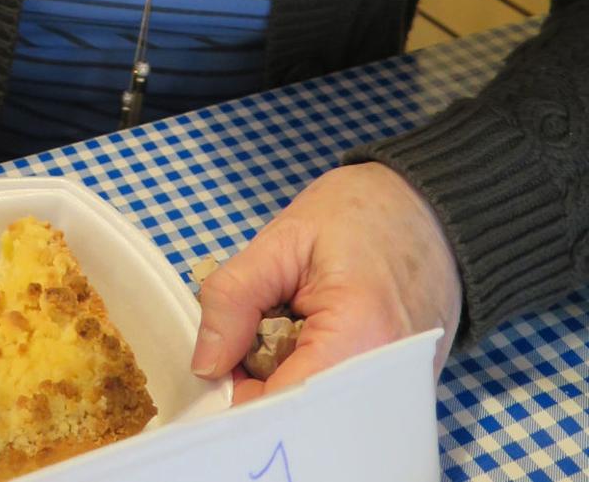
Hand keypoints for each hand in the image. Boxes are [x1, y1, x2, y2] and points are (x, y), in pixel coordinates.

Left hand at [191, 163, 462, 403]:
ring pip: (321, 419)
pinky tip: (307, 346)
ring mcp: (400, 393)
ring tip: (283, 336)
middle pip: (304, 423)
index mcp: (360, 334)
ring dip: (288, 389)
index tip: (218, 368)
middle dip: (263, 394)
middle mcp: (388, 380)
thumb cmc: (361, 213)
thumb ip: (235, 297)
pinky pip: (341, 408)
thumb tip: (206, 364)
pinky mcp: (400, 394)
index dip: (239, 395)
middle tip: (246, 349)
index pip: (284, 405)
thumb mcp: (282, 239)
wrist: (426, 208)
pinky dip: (313, 384)